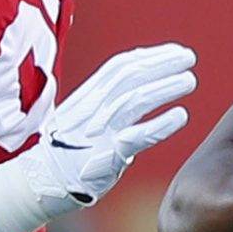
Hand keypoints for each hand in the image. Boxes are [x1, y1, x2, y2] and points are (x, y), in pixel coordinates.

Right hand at [25, 43, 195, 209]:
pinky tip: (181, 115)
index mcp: (87, 97)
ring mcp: (100, 131)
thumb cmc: (68, 149)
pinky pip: (138, 136)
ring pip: (135, 100)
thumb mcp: (81, 115)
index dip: (150, 56)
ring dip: (166, 88)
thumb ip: (106, 99)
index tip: (175, 51)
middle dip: (161, 63)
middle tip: (189, 57)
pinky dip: (161, 124)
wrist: (42, 180)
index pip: (120, 66)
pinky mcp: (107, 154)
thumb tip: (140, 80)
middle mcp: (92, 109)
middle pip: (129, 76)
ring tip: (190, 81)